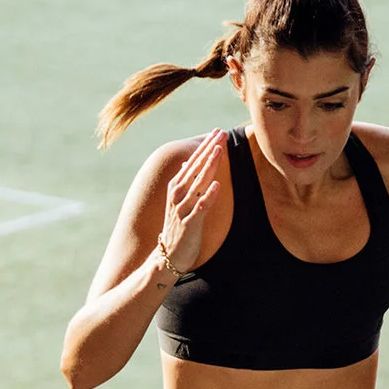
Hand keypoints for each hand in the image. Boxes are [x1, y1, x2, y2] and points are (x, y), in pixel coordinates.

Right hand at [156, 130, 225, 277]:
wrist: (168, 256)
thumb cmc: (178, 227)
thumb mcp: (180, 201)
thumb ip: (186, 181)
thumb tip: (189, 163)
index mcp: (176, 187)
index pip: (193, 162)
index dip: (205, 146)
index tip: (217, 131)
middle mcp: (177, 194)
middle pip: (196, 167)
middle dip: (209, 149)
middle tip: (220, 133)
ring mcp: (182, 208)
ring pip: (198, 183)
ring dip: (209, 166)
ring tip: (220, 151)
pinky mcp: (189, 223)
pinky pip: (200, 207)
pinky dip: (208, 196)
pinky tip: (216, 185)